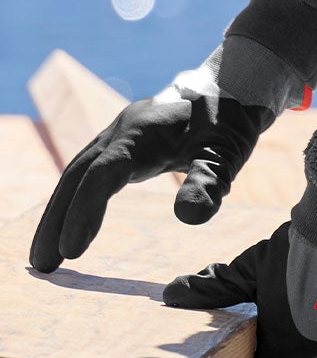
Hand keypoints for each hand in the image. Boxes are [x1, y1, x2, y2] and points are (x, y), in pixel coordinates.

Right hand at [28, 38, 305, 273]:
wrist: (231, 90)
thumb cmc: (229, 123)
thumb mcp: (227, 153)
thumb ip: (209, 181)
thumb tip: (189, 218)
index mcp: (143, 131)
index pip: (103, 173)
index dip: (85, 211)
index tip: (72, 251)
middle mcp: (122, 130)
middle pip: (77, 174)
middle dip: (57, 220)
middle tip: (43, 267)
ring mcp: (117, 135)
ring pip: (77, 174)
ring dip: (58, 214)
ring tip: (45, 261)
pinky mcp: (121, 144)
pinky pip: (89, 174)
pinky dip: (74, 202)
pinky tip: (67, 229)